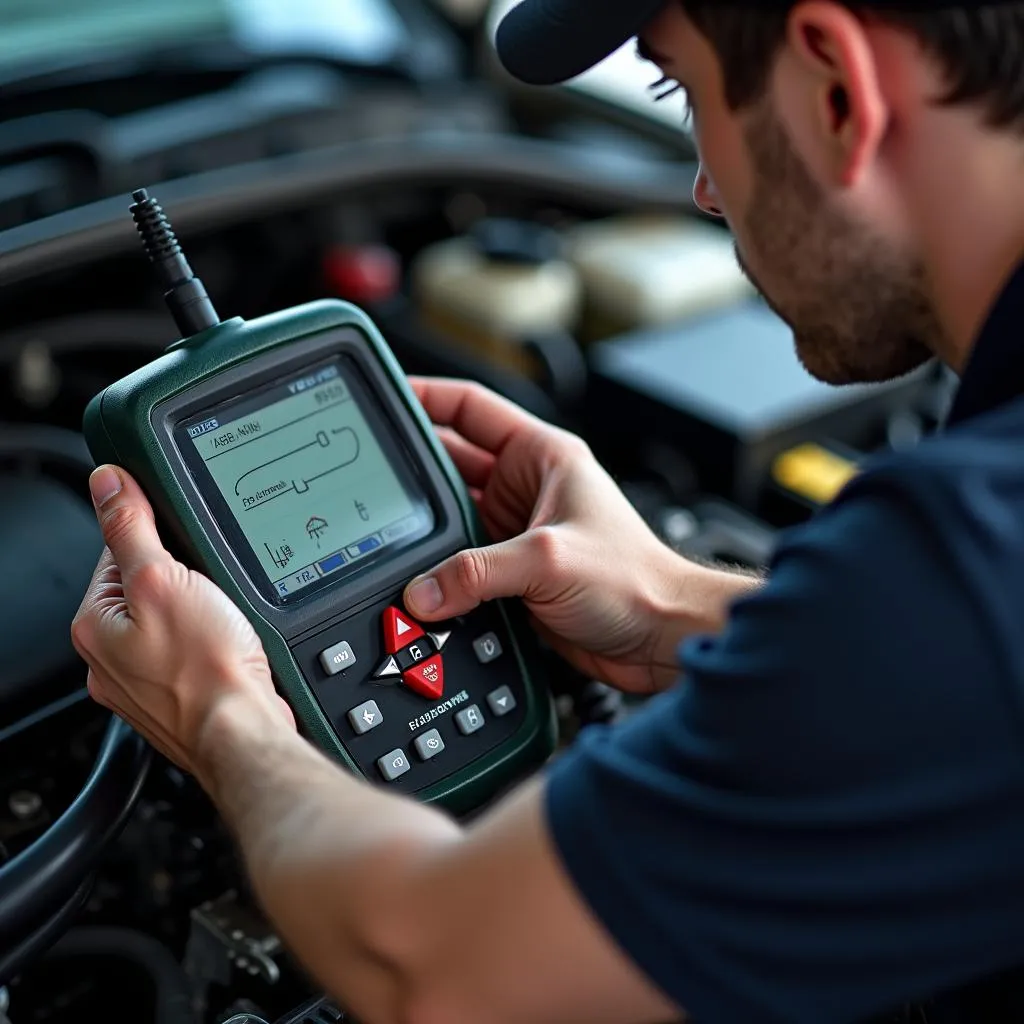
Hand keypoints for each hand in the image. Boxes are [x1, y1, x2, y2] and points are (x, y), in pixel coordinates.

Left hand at [71, 466, 293, 776]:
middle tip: (214, 590)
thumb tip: (108, 485)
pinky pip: (192, 652)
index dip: (159, 542)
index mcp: (94, 624)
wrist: (243, 732)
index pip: (117, 553)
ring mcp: (143, 682)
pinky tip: (230, 648)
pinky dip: (211, 644)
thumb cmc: (206, 670)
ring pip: (173, 621)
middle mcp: (109, 657)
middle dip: (184, 580)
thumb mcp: (164, 579)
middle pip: (147, 588)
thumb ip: (132, 529)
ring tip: (226, 622)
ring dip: (201, 612)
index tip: (188, 552)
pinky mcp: (177, 698)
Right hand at [403, 379, 712, 692]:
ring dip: (423, 534)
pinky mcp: (511, 574)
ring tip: (384, 539)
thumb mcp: (549, 560)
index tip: (382, 397)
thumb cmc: (637, 581)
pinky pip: (459, 565)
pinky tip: (415, 582)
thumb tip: (423, 590)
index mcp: (542, 456)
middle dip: (411, 476)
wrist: (661, 639)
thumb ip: (478, 572)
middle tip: (366, 484)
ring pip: (449, 521)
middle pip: (449, 466)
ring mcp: (516, 531)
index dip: (424, 396)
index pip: (471, 408)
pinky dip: (438, 574)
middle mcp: (526, 488)